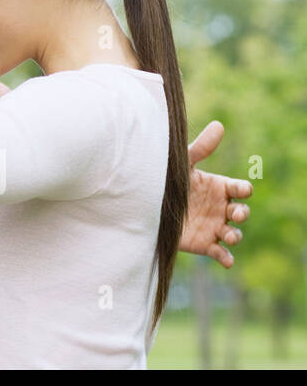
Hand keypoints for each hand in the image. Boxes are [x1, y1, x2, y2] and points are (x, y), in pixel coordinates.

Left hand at [179, 121, 251, 266]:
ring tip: (227, 235)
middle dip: (242, 213)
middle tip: (234, 213)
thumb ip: (201, 148)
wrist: (141, 204)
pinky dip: (227, 258)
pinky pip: (221, 254)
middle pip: (242, 212)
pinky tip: (226, 260)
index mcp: (218, 187)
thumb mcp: (182, 164)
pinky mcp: (204, 244)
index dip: (243, 189)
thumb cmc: (165, 180)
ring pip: (234, 234)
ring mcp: (213, 226)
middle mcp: (219, 208)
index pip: (240, 189)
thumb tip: (219, 125)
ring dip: (235, 236)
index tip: (240, 189)